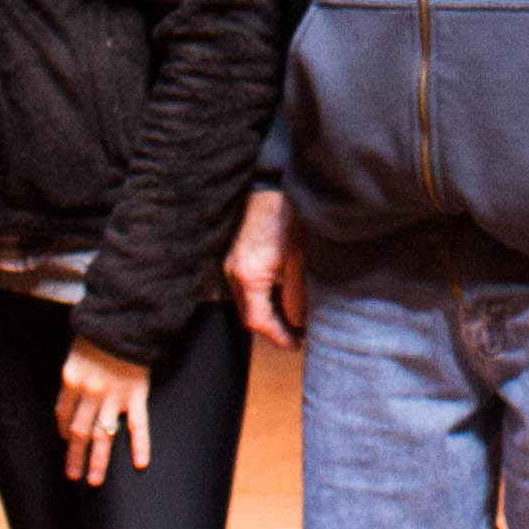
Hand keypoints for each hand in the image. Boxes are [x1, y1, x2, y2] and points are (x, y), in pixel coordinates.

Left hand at [58, 341, 156, 481]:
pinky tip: (141, 463)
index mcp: (71, 381)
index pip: (64, 414)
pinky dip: (140, 445)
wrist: (124, 319)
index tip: (66, 440)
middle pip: (80, 431)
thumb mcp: (75, 354)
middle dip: (75, 455)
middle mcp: (90, 394)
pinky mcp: (136, 395)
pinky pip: (138, 425)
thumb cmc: (98, 334)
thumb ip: (71, 380)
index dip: (64, 430)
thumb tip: (66, 407)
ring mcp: (114, 397)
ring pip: (103, 435)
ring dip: (98, 460)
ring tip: (94, 480)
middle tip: (73, 476)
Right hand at [226, 190, 304, 348]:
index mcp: (249, 276)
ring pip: (245, 303)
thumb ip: (297, 294)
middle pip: (249, 316)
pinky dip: (260, 298)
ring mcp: (229, 264)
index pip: (258, 322)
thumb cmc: (285, 216)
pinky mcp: (233, 256)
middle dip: (272, 328)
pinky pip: (244, 288)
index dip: (278, 336)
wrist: (270, 185)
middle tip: (297, 334)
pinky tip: (279, 295)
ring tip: (291, 317)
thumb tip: (298, 322)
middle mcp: (232, 273)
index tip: (296, 343)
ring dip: (266, 313)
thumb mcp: (299, 258)